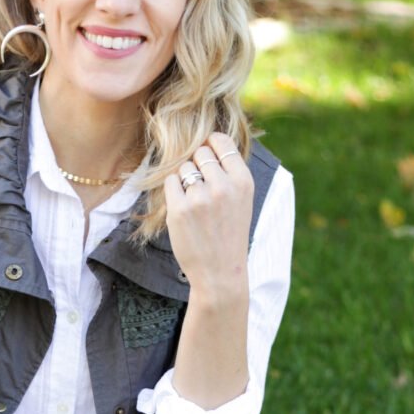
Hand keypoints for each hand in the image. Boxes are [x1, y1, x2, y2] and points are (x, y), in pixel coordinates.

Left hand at [163, 132, 251, 300]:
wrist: (220, 272)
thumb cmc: (229, 234)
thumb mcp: (242, 200)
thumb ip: (229, 172)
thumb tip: (207, 141)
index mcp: (243, 181)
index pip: (221, 141)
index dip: (211, 144)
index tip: (208, 155)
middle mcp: (223, 186)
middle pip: (200, 152)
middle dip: (198, 165)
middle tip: (202, 188)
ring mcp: (200, 197)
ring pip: (184, 167)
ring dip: (185, 180)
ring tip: (195, 203)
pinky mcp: (179, 209)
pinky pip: (170, 182)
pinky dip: (173, 191)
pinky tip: (183, 208)